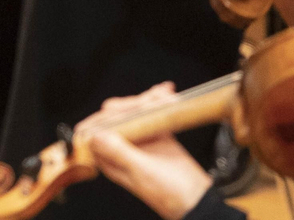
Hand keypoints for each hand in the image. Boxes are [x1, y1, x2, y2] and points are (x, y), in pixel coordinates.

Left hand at [78, 84, 212, 219]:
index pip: (97, 130)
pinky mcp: (157, 136)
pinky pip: (153, 115)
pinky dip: (159, 103)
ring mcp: (140, 140)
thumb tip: (94, 135)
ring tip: (164, 92)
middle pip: (117, 116)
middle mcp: (121, 147)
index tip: (121, 108)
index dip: (105, 116)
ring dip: (148, 100)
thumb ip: (118, 152)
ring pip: (135, 112)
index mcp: (110, 158)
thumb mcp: (142, 171)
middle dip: (132, 104)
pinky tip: (167, 93)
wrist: (199, 201)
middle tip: (151, 100)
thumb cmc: (169, 194)